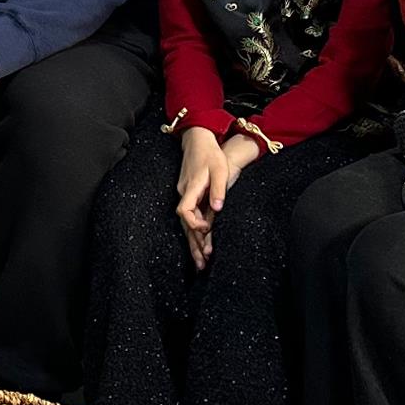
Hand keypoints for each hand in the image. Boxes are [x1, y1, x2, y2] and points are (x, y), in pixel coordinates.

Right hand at [174, 130, 225, 268]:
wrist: (198, 139)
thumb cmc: (210, 154)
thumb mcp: (220, 169)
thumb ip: (219, 190)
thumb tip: (218, 209)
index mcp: (191, 187)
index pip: (184, 210)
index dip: (194, 223)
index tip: (206, 230)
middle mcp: (184, 193)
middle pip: (185, 224)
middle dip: (193, 245)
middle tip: (202, 265)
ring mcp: (185, 195)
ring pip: (186, 223)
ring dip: (193, 243)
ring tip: (201, 263)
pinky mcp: (189, 195)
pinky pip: (189, 218)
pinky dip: (194, 233)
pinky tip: (199, 244)